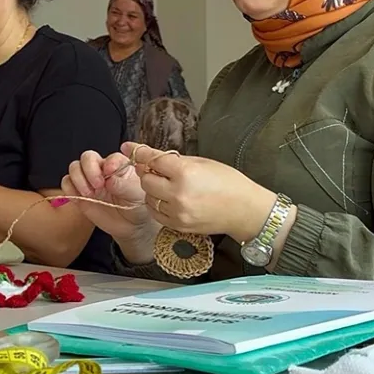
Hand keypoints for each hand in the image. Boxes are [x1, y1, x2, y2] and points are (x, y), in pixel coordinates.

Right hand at [62, 149, 161, 262]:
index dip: (109, 162)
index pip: (110, 157)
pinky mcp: (79, 193)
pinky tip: (80, 198)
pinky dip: (69, 188)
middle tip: (98, 185)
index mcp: (120, 165)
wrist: (131, 226)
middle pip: (88, 157)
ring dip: (78, 178)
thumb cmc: (138, 206)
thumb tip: (110, 180)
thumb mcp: (137, 195)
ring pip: (75, 168)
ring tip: (89, 194)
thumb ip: (124, 186)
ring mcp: (89, 180)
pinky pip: (67, 184)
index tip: (110, 171)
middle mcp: (102, 169)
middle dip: (89, 169)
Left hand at [127, 142, 277, 241]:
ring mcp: (177, 212)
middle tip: (158, 169)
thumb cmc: (228, 182)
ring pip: (149, 197)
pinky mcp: (178, 225)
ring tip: (168, 185)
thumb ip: (173, 159)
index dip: (139, 153)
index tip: (128, 147)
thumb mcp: (202, 162)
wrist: (244, 210)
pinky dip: (158, 204)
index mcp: (185, 173)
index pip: (152, 160)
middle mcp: (178, 193)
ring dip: (153, 189)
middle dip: (149, 172)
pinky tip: (170, 198)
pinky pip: (156, 212)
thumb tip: (147, 154)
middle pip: (146, 179)